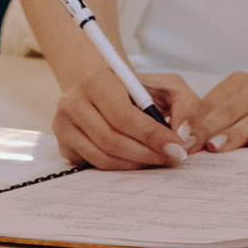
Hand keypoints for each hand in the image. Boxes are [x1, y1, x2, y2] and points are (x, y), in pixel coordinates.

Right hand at [53, 65, 196, 170]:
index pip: (123, 115)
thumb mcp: (168, 86)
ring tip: (157, 160)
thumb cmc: (140, 89)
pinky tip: (138, 161)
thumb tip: (182, 135)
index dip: (152, 136)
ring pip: (103, 157)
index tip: (177, 148)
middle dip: (147, 153)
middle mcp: (72, 102)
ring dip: (135, 164)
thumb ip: (185, 105)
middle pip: (111, 140)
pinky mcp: (63, 147)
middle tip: (172, 158)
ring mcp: (63, 126)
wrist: (106, 90)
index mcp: (96, 80)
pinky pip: (94, 165)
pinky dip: (120, 168)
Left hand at [177, 68, 247, 154]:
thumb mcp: (246, 96)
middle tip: (187, 145)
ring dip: (235, 131)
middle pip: (231, 108)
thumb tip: (183, 135)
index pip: (212, 102)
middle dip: (207, 127)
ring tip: (216, 146)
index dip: (192, 120)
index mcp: (241, 84)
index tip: (173, 137)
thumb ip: (219, 112)